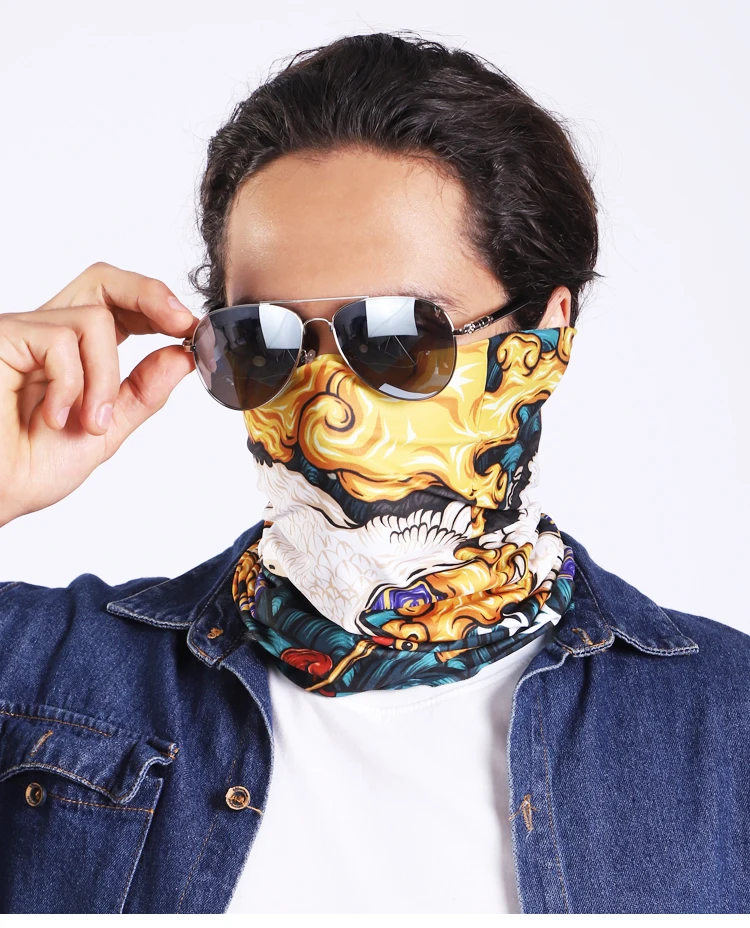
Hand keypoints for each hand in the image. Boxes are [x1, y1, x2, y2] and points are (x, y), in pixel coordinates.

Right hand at [0, 261, 198, 525]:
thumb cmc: (29, 467)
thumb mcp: (108, 430)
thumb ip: (143, 392)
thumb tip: (182, 356)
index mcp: (73, 353)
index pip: (117, 306)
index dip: (156, 307)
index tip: (191, 329)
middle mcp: (45, 334)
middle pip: (102, 282)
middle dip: (150, 295)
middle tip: (182, 324)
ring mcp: (22, 332)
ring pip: (93, 320)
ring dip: (106, 379)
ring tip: (91, 422)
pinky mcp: (2, 338)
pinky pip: (59, 340)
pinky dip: (70, 384)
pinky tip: (54, 417)